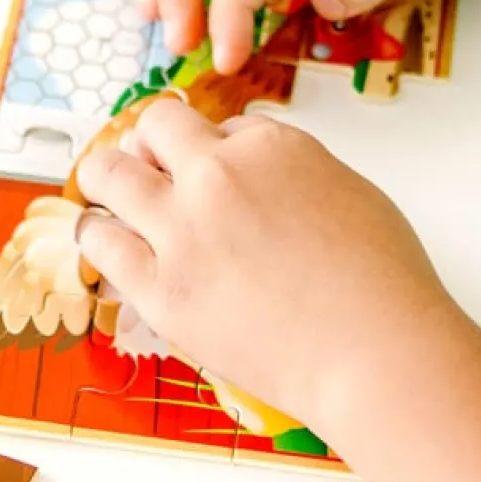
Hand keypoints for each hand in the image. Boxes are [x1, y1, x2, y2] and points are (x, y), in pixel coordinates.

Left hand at [73, 97, 466, 436]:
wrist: (375, 355)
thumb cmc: (381, 286)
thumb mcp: (350, 192)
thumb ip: (291, 174)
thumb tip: (259, 178)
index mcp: (270, 146)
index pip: (219, 126)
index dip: (214, 150)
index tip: (213, 173)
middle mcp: (217, 176)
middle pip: (153, 127)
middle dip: (149, 144)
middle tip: (149, 169)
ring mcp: (182, 230)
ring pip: (106, 173)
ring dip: (105, 179)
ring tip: (109, 198)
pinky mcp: (159, 288)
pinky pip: (101, 243)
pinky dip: (100, 238)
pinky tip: (107, 244)